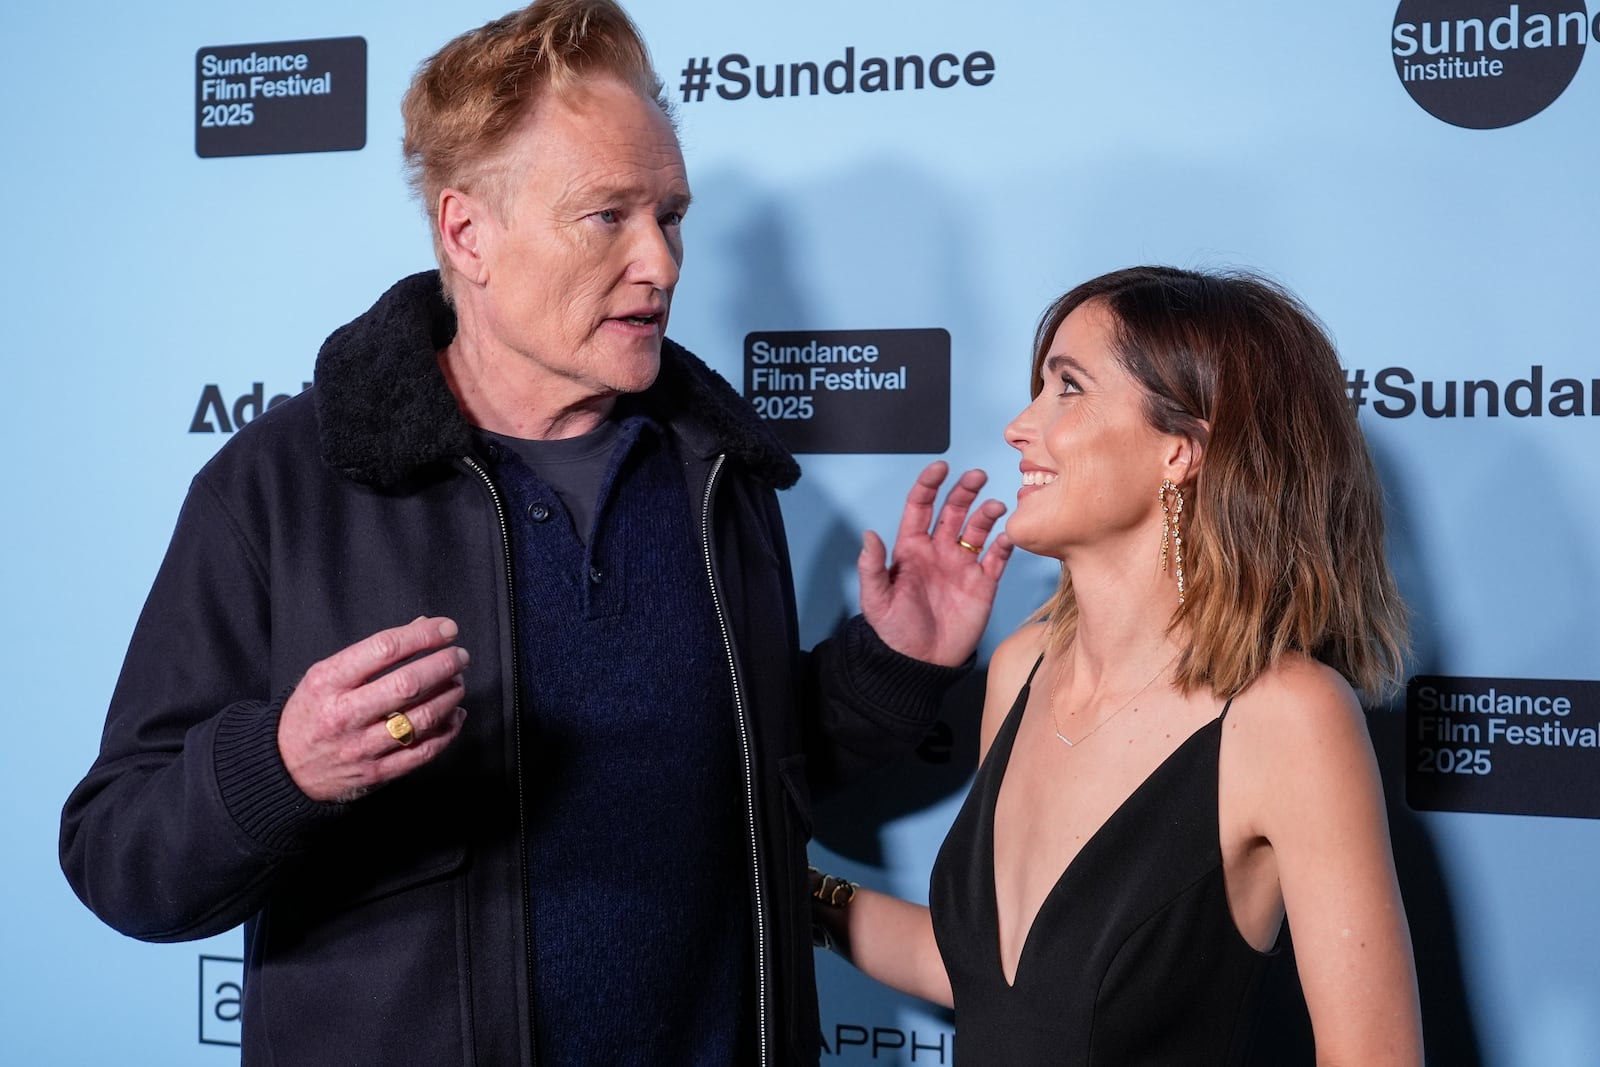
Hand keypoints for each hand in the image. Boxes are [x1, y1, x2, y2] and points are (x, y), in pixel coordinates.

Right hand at [278, 616, 468, 801]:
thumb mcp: (327, 674)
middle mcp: (344, 714)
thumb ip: (373, 651)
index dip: (423, 635)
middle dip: (444, 665)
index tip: (448, 629)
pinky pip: (424, 751)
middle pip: (408, 685)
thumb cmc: (312, 712)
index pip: (384, 649)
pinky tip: (455, 715)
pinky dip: (448, 731)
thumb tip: (423, 625)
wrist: (284, 769)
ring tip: (458, 683)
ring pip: (421, 719)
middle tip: (460, 656)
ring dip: (450, 697)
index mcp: (328, 682)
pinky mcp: (377, 772)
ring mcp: (361, 747)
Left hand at [858, 461, 1011, 665]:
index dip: (929, 485)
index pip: (920, 507)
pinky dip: (1005, 544)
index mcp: (911, 549)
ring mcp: (962, 565)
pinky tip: (1007, 535)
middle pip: (953, 510)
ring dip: (986, 513)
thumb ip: (872, 567)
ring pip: (977, 528)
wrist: (921, 663)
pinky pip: (997, 558)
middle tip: (976, 476)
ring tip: (994, 506)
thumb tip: (868, 535)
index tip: (940, 467)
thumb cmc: (895, 632)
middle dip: (964, 490)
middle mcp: (939, 551)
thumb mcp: (876, 600)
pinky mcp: (983, 583)